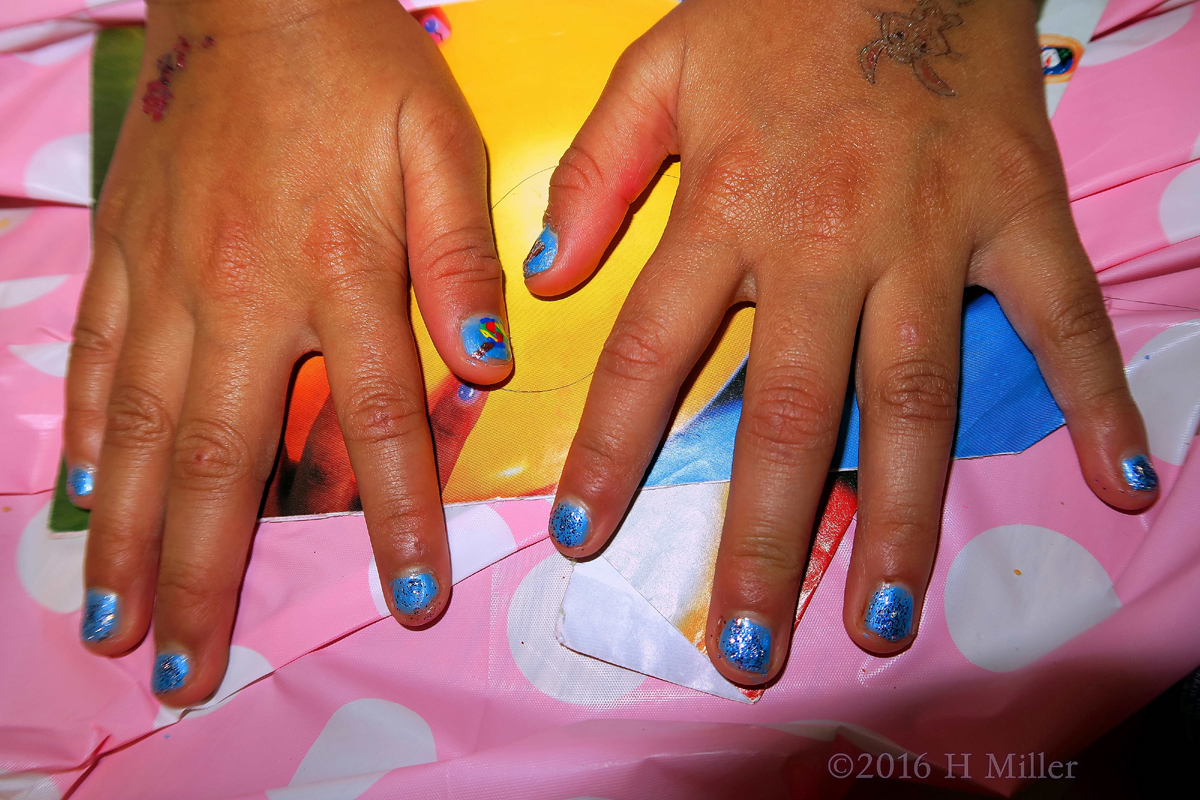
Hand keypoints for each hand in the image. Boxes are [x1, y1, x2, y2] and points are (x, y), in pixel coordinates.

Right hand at [66, 0, 511, 705]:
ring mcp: (166, 280)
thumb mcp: (443, 141)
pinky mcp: (123, 258)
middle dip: (208, 576)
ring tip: (116, 624)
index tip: (409, 601)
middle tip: (188, 671)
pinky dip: (87, 442)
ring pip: (139, 432)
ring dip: (128, 537)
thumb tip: (485, 361)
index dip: (397, 520)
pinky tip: (80, 503)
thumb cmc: (358, 65)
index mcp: (337, 270)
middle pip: (222, 460)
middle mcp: (240, 294)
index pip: (373, 424)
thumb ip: (462, 256)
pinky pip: (97, 364)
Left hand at [528, 0, 1156, 683]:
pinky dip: (1098, 397)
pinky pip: (1061, 318)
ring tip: (885, 618)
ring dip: (905, 516)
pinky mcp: (1020, 216)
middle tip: (746, 645)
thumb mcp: (658, 67)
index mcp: (727, 207)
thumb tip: (543, 277)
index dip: (609, 452)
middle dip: (766, 539)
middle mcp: (828, 240)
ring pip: (916, 398)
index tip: (580, 541)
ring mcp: (933, 235)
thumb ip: (595, 172)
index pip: (650, 353)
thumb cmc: (778, 9)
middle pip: (791, 414)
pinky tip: (1123, 479)